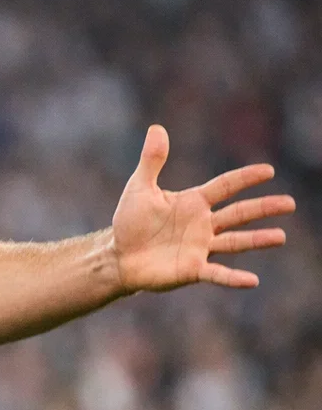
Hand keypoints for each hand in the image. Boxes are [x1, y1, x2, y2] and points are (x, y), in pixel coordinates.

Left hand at [111, 124, 293, 291]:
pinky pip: (217, 274)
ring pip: (235, 242)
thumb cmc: (131, 222)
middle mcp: (203, 224)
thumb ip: (152, 161)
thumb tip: (156, 128)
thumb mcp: (140, 188)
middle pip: (239, 214)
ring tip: (281, 236)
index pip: (225, 186)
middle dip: (263, 208)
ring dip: (257, 240)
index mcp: (194, 202)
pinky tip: (253, 281)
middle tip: (290, 203)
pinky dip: (233, 278)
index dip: (245, 178)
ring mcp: (200, 247)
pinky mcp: (192, 269)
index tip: (268, 170)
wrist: (119, 256)